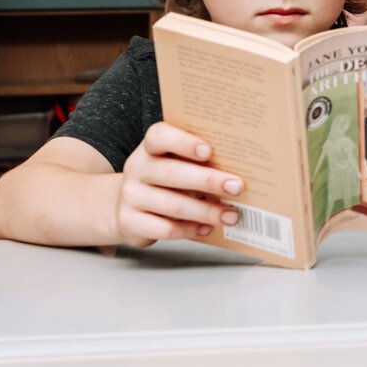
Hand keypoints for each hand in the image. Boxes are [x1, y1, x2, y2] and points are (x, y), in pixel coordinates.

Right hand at [116, 122, 243, 246]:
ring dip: (207, 211)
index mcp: (150, 147)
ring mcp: (131, 196)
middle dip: (209, 181)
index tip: (209, 152)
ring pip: (173, 205)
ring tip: (231, 215)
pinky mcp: (130, 222)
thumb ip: (200, 159)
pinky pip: (165, 228)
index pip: (159, 136)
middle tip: (237, 187)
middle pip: (172, 173)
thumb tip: (241, 167)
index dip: (183, 142)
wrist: (125, 206)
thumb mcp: (176, 162)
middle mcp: (137, 169)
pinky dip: (190, 229)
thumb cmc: (164, 178)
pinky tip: (207, 228)